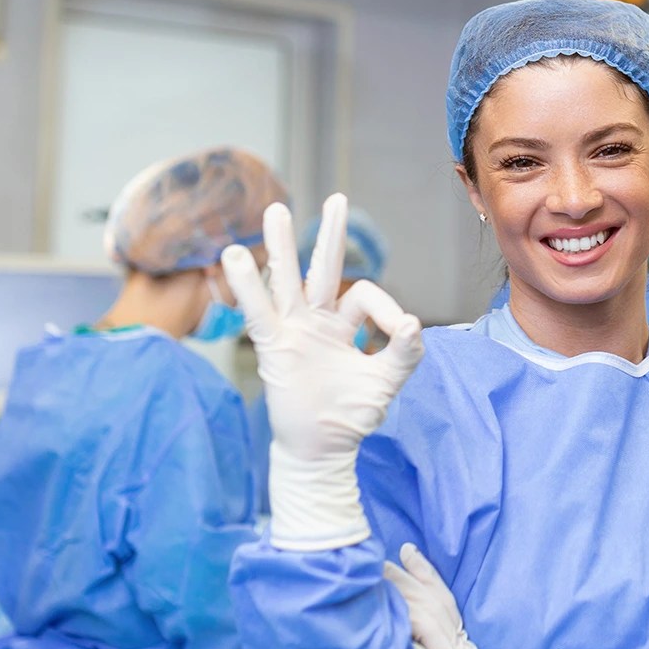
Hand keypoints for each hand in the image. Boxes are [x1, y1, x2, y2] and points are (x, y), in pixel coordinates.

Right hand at [222, 194, 423, 550]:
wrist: (323, 450)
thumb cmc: (352, 416)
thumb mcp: (386, 383)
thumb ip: (403, 354)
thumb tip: (413, 323)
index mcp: (343, 324)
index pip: (363, 295)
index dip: (386, 308)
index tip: (401, 333)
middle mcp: (317, 320)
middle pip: (322, 268)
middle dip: (331, 235)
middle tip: (338, 198)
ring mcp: (293, 331)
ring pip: (288, 281)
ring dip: (284, 247)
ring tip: (277, 211)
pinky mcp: (274, 348)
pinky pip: (260, 313)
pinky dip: (248, 286)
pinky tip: (235, 256)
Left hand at [384, 544, 600, 648]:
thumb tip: (406, 628)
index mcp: (462, 644)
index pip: (443, 598)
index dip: (425, 571)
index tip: (405, 549)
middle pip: (432, 603)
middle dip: (405, 579)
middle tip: (379, 561)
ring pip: (428, 621)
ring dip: (403, 600)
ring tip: (379, 584)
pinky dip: (405, 642)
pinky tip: (387, 627)